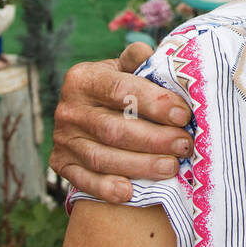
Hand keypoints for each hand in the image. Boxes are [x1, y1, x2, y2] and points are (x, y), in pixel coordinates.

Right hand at [50, 42, 192, 203]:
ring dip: (139, 165)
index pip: (121, 90)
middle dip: (154, 139)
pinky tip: (130, 192)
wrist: (89, 111)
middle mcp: (68, 108)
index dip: (154, 103)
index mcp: (84, 78)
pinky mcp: (60, 164)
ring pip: (102, 157)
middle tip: (184, 145)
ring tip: (171, 167)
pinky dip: (106, 188)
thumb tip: (156, 54)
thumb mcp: (125, 68)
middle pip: (114, 128)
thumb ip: (140, 60)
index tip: (183, 115)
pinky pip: (83, 180)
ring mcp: (62, 138)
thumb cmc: (119, 88)